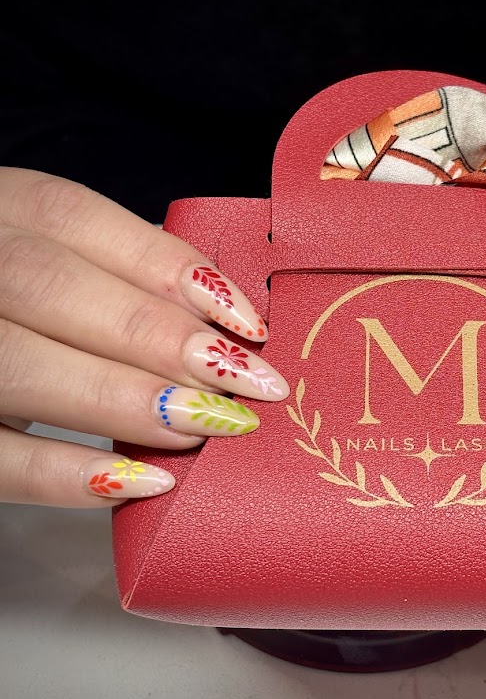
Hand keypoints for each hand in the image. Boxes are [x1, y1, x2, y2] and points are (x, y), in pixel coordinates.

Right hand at [0, 168, 288, 506]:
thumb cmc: (36, 312)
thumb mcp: (66, 268)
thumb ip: (125, 279)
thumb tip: (227, 324)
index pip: (73, 217)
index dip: (168, 267)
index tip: (250, 324)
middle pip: (49, 286)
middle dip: (158, 337)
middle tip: (243, 382)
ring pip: (18, 366)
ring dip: (126, 400)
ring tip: (207, 426)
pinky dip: (67, 474)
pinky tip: (146, 481)